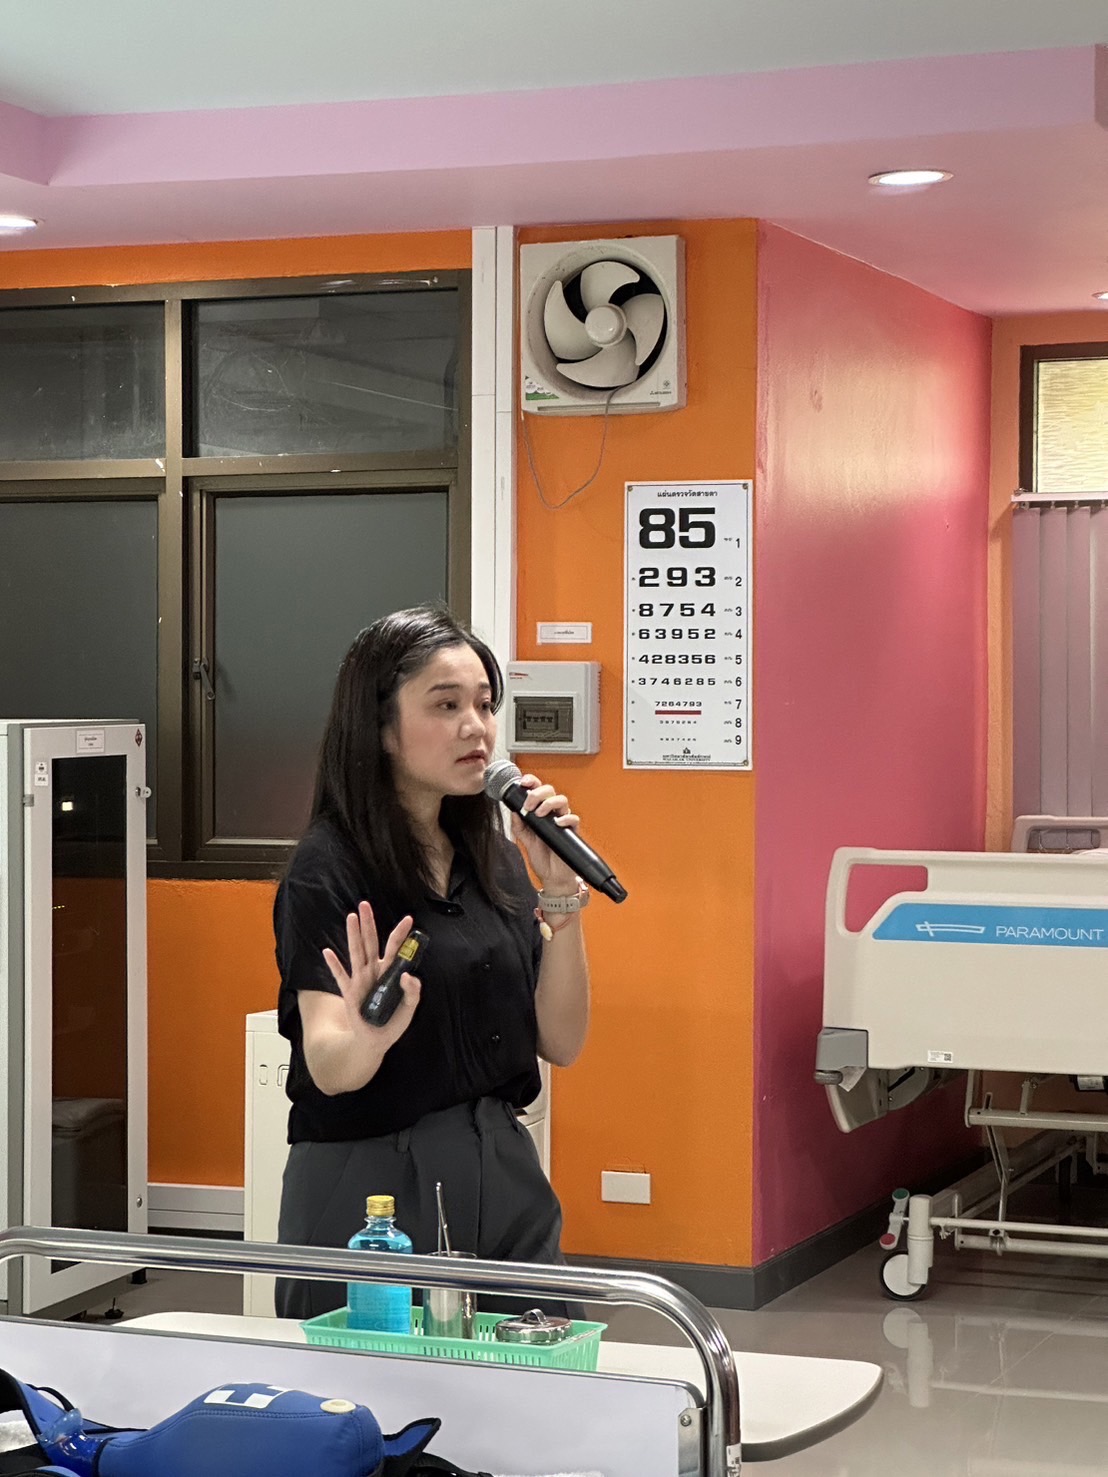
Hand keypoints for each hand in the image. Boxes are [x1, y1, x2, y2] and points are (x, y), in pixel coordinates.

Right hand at [322, 903, 421, 1051]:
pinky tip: (327, 951)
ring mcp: (360, 980)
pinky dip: (333, 964)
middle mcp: (374, 972)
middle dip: (369, 923)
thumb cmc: (392, 1023)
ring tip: (351, 917)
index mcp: (390, 973)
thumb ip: (412, 992)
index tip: (409, 919)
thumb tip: (408, 975)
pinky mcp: (349, 993)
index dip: (401, 934)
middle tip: (365, 904)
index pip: (395, 949)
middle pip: (370, 942)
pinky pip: (340, 976)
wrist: (375, 1041)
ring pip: (355, 952)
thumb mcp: (409, 1010)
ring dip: (353, 935)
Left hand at [508, 774, 580, 892]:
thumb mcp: (524, 840)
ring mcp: (563, 821)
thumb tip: (512, 810)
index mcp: (540, 812)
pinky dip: (565, 818)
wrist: (552, 877)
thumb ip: (519, 826)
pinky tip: (557, 823)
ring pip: (562, 800)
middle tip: (528, 805)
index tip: (522, 782)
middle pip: (550, 790)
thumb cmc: (542, 858)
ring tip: (539, 814)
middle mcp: (552, 814)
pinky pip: (573, 818)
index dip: (532, 782)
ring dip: (549, 803)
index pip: (538, 790)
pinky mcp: (572, 832)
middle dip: (537, 793)